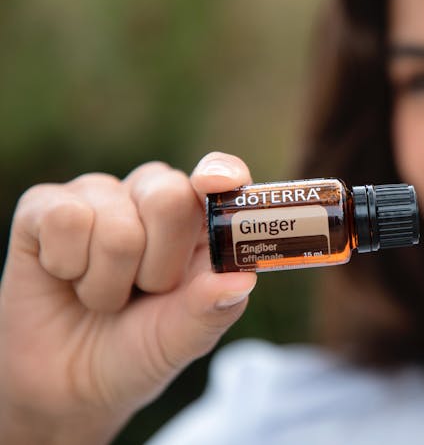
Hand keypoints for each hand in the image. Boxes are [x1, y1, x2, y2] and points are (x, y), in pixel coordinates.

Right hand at [0, 152, 256, 443]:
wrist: (68, 385)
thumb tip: (242, 280)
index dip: (222, 173)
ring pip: (115, 224)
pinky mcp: (45, 206)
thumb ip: (211, 310)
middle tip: (146, 291)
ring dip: (108, 282)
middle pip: (169, 196)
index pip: (221, 174)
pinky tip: (66, 276)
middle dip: (160, 265)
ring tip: (104, 296)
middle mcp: (152, 198)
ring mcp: (100, 197)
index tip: (212, 186)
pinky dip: (67, 265)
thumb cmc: (139, 350)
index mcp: (200, 222)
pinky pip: (65, 218)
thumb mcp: (181, 340)